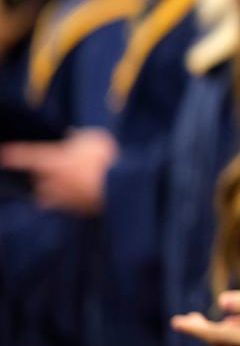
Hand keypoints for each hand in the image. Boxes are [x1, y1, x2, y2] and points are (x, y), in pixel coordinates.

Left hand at [0, 128, 116, 213]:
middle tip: (48, 172)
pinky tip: (83, 197)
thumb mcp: (94, 139)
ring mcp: (64, 198)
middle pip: (38, 182)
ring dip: (53, 193)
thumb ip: (80, 138)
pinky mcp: (79, 210)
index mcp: (52, 160)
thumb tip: (72, 135)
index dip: (15, 155)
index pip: (27, 155)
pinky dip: (72, 201)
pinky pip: (70, 206)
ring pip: (50, 198)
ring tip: (60, 190)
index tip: (3, 154)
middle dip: (41, 178)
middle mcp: (52, 180)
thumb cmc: (104, 158)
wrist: (121, 186)